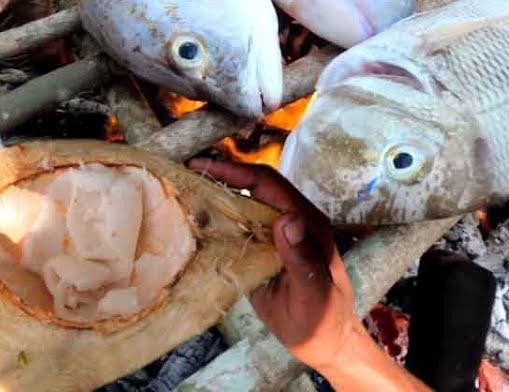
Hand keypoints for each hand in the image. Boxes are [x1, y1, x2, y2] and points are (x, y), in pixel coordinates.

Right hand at [186, 158, 363, 372]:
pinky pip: (241, 229)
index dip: (235, 171)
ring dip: (217, 196)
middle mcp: (291, 222)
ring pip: (245, 205)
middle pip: (254, 187)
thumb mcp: (313, 292)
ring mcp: (277, 237)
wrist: (326, 343)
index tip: (202, 165)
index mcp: (306, 222)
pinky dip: (219, 222)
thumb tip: (288, 219)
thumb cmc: (323, 319)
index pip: (267, 183)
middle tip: (182, 174)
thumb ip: (302, 258)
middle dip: (220, 176)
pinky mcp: (264, 252)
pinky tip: (195, 225)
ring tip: (182, 192)